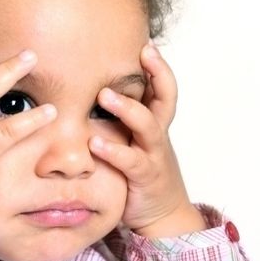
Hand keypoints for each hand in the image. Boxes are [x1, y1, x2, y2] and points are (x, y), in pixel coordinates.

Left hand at [89, 43, 205, 237]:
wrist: (162, 215)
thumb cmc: (142, 173)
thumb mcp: (135, 142)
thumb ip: (122, 120)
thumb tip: (93, 94)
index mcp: (156, 124)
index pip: (163, 90)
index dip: (159, 67)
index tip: (147, 46)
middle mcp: (158, 136)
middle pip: (166, 99)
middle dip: (158, 74)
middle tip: (144, 53)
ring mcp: (154, 155)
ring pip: (148, 126)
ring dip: (128, 108)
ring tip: (105, 95)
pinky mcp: (144, 177)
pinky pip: (131, 161)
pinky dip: (113, 151)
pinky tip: (95, 143)